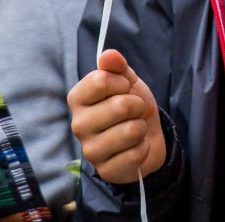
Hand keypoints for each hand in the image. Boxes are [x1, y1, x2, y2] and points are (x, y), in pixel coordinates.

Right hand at [68, 49, 166, 183]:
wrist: (146, 135)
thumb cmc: (131, 104)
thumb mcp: (127, 80)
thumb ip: (117, 66)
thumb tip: (108, 54)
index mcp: (78, 99)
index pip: (101, 80)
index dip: (122, 82)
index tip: (124, 88)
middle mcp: (78, 125)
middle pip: (119, 106)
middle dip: (137, 106)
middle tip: (133, 111)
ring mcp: (90, 150)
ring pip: (130, 130)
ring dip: (141, 127)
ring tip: (134, 128)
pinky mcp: (105, 170)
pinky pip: (136, 153)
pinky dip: (143, 147)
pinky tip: (135, 147)